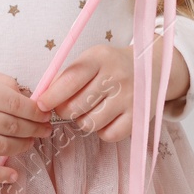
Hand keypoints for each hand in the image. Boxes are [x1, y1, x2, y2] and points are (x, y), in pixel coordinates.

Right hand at [0, 66, 52, 184]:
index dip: (37, 112)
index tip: (46, 114)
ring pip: (2, 148)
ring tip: (30, 143)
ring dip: (23, 147)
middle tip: (45, 130)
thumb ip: (1, 82)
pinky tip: (14, 175)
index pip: (17, 104)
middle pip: (13, 126)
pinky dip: (0, 176)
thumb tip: (30, 97)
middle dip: (35, 130)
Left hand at [34, 43, 189, 143]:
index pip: (70, 80)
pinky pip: (108, 135)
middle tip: (70, 107)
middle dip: (65, 111)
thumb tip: (42, 100)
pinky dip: (102, 131)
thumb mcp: (92, 59)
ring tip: (91, 110)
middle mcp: (116, 77)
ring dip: (83, 121)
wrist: (152, 67)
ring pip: (89, 123)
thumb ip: (68, 76)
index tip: (40, 105)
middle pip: (76, 106)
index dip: (51, 96)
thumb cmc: (110, 66)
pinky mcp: (139, 117)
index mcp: (99, 58)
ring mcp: (129, 98)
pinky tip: (106, 118)